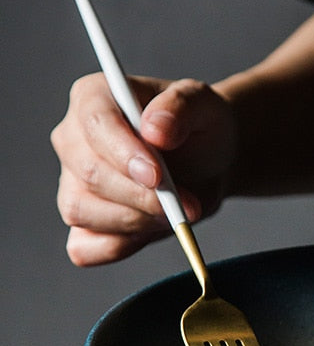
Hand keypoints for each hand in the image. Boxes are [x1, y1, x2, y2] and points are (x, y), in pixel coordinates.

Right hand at [52, 73, 236, 264]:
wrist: (209, 163)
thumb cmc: (200, 127)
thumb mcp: (203, 105)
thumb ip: (180, 108)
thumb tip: (154, 129)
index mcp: (93, 98)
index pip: (95, 124)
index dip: (124, 154)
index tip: (159, 177)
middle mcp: (73, 140)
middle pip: (90, 174)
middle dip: (141, 197)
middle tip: (186, 204)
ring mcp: (71, 183)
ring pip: (82, 212)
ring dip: (137, 222)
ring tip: (178, 213)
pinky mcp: (83, 222)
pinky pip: (84, 248)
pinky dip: (119, 247)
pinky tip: (152, 232)